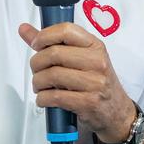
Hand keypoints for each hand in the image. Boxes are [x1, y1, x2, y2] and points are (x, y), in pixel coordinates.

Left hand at [19, 22, 135, 141]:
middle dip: (37, 63)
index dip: (45, 35)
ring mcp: (94, 82)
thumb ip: (51, 43)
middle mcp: (97, 62)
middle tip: (36, 70)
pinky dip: (43, 98)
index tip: (36, 44)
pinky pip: (56, 97)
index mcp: (95, 46)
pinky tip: (44, 99)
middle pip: (54, 53)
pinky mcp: (89, 103)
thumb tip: (25, 30)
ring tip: (39, 86)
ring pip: (52, 75)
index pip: (66, 30)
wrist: (117, 113)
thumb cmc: (97, 83)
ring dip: (38, 82)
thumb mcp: (80, 58)